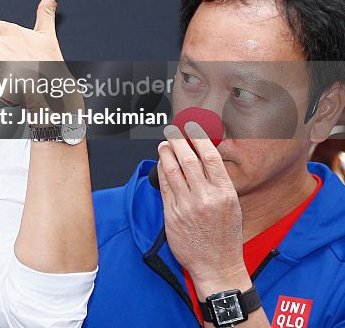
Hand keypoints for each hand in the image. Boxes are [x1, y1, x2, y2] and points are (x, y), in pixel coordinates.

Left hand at [157, 121, 247, 293]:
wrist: (217, 266)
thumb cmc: (226, 236)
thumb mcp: (232, 206)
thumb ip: (218, 183)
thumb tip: (204, 157)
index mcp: (225, 193)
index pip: (210, 157)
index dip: (198, 137)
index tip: (191, 127)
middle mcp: (206, 197)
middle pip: (187, 159)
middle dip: (177, 140)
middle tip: (172, 131)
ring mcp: (186, 206)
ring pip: (171, 170)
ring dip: (165, 152)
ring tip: (164, 144)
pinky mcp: (171, 214)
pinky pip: (164, 186)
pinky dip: (161, 171)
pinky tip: (162, 163)